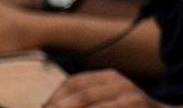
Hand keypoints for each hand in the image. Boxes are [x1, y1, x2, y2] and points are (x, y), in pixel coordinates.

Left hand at [45, 70, 182, 107]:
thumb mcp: (110, 100)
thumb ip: (86, 99)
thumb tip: (48, 105)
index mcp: (110, 77)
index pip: (74, 82)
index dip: (54, 97)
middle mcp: (120, 83)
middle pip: (79, 94)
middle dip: (58, 106)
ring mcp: (129, 97)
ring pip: (89, 103)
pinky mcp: (134, 107)